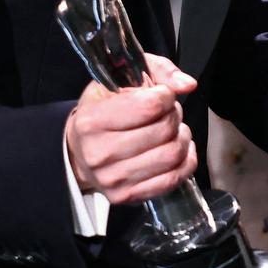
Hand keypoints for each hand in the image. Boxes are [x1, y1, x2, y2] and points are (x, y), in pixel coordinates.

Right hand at [65, 53, 197, 204]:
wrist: (79, 150)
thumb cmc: (104, 109)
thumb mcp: (123, 78)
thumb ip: (159, 71)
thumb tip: (187, 85)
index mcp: (93, 120)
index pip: (150, 106)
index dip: (165, 95)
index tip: (160, 95)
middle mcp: (99, 152)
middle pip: (165, 130)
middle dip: (174, 116)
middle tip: (165, 113)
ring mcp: (113, 178)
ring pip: (173, 154)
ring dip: (181, 137)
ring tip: (170, 131)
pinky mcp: (127, 196)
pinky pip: (174, 179)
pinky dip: (185, 161)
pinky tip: (175, 149)